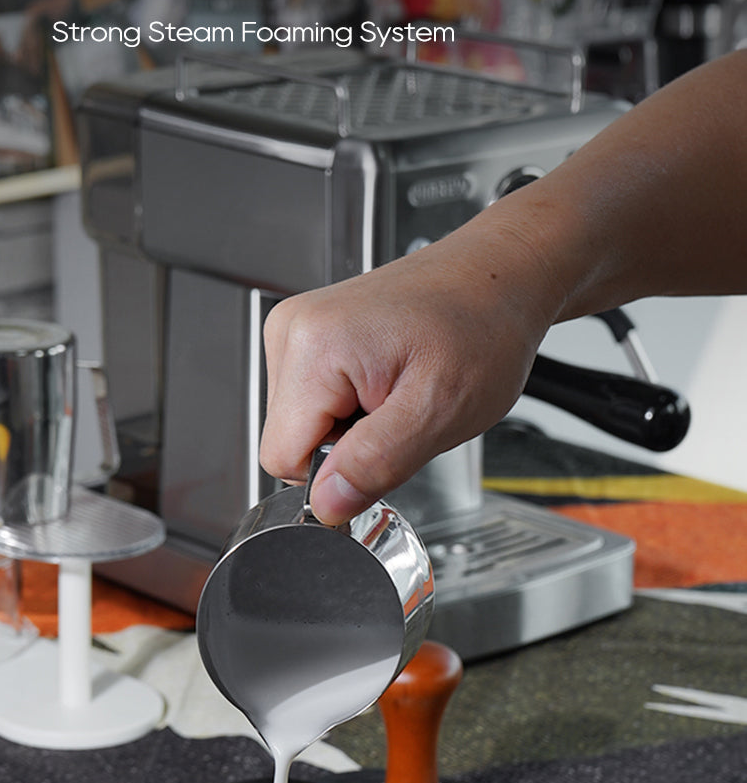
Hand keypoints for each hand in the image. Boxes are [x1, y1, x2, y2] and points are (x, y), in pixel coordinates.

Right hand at [259, 210, 559, 525]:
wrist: (500, 277)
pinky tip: (390, 379)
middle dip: (347, 447)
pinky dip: (353, 405)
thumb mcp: (439, 412)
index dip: (338, 470)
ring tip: (400, 391)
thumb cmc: (483, 327)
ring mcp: (299, 329)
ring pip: (302, 426)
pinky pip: (314, 402)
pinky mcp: (312, 333)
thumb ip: (375, 464)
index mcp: (314, 347)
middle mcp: (293, 330)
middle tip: (402, 413)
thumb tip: (326, 505)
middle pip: (290, 442)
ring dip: (352, 426)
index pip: (282, 459)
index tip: (386, 442)